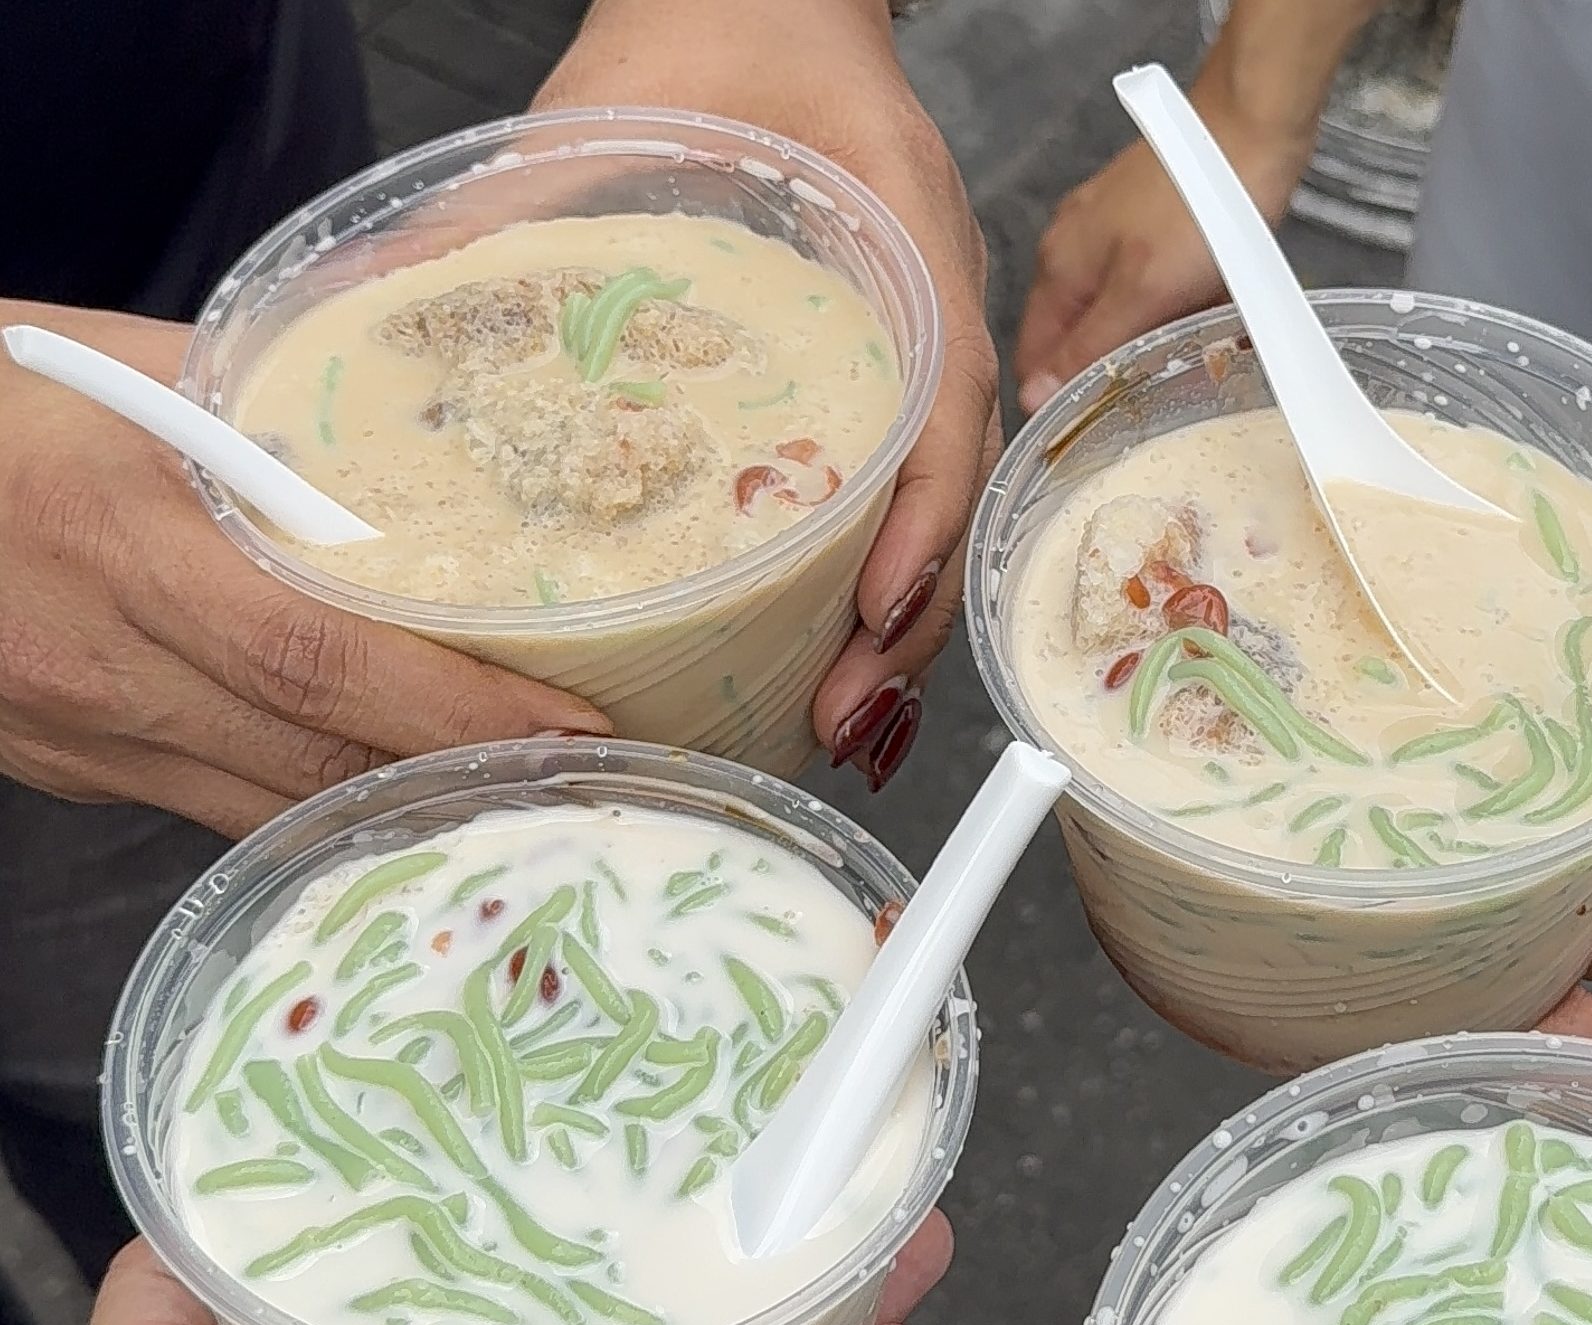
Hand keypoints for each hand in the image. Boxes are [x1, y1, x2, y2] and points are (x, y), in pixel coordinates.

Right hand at [0, 303, 608, 838]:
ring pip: (281, 810)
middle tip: (586, 778)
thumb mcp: (128, 367)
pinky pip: (227, 811)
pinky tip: (401, 799)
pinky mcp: (78, 773)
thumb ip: (282, 388)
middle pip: (318, 761)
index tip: (569, 724)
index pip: (317, 659)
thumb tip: (447, 351)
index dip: (452, 709)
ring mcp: (84, 736)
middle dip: (466, 779)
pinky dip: (325, 812)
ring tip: (526, 799)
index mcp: (119, 539)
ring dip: (409, 813)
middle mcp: (101, 662)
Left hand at [535, 0, 997, 786]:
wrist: (762, 0)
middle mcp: (933, 324)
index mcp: (904, 249)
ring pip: (936, 517)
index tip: (871, 611)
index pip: (945, 411)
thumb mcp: (613, 108)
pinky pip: (902, 497)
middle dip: (905, 626)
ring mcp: (919, 362)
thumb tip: (377, 302)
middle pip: (952, 501)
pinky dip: (877, 583)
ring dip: (896, 629)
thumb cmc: (714, 38)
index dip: (917, 523)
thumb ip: (513, 203)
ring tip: (836, 721)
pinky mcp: (884, 388)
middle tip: (841, 722)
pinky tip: (830, 650)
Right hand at [1014, 106, 1305, 418]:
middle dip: (1102, 376)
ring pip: (1112, 319)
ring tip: (1177, 366)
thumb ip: (1086, 350)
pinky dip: (1166, 317)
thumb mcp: (1139, 294)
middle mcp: (1075, 252)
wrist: (1252, 129)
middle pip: (1072, 340)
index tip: (1079, 437)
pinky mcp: (1150, 230)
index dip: (1051, 401)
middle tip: (1137, 411)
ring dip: (1140, 348)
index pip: (1033, 357)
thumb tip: (1032, 398)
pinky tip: (1196, 324)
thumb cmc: (1197, 207)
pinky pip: (1146, 295)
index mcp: (1059, 268)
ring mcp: (1112, 238)